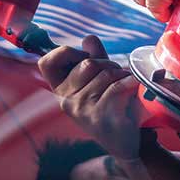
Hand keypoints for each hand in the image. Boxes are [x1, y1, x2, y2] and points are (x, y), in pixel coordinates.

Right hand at [38, 35, 149, 160]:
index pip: (46, 63)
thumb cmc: (110, 105)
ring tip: (125, 84)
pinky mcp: (99, 116)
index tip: (83, 57)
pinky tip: (133, 85)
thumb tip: (88, 38)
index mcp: (60, 89)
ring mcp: (81, 108)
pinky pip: (115, 87)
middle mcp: (65, 99)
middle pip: (87, 64)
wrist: (124, 141)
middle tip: (116, 74)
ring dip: (121, 74)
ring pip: (105, 74)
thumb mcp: (98, 78)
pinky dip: (128, 82)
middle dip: (107, 63)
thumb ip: (93, 56)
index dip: (65, 52)